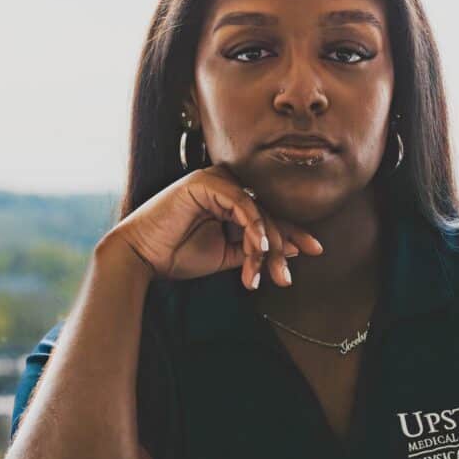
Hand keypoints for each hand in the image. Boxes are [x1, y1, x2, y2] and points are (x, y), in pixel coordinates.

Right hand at [109, 164, 323, 289]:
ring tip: (268, 271)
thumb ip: (254, 249)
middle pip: (267, 214)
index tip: (315, 250)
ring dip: (265, 244)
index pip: (268, 215)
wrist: (143, 258)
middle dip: (280, 248)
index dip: (292, 233)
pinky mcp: (205, 182)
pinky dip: (252, 225)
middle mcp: (225, 186)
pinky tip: (258, 246)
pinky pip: (241, 203)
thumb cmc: (178, 256)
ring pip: (257, 211)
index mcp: (230, 201)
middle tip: (285, 277)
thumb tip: (293, 248)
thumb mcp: (226, 256)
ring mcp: (215, 180)